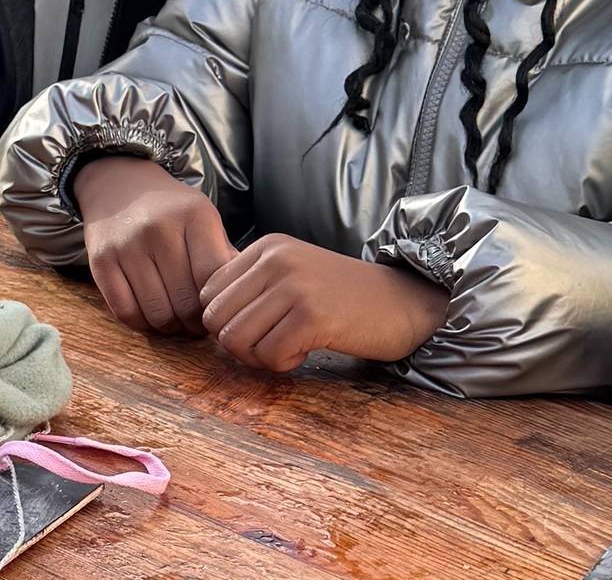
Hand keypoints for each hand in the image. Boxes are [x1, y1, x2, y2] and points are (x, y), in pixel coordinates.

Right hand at [73, 156, 236, 335]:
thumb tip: (245, 298)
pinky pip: (125, 312)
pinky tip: (150, 314)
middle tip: (197, 325)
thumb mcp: (204, 219)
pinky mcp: (100, 261)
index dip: (217, 303)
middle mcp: (159, 228)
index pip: (212, 277)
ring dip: (170, 328)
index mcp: (194, 215)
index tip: (217, 309)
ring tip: (176, 322)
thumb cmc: (170, 209)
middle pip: (186, 302)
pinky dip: (141, 324)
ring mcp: (127, 245)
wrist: (118, 184)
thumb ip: (224, 257)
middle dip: (195, 324)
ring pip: (157, 313)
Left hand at [197, 234, 450, 370]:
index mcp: (266, 247)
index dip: (227, 322)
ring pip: (236, 341)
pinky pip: (269, 356)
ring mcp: (294, 286)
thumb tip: (207, 321)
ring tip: (291, 347)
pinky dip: (285, 364)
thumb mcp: (292, 275)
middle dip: (238, 344)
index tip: (260, 328)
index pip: (208, 293)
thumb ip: (252, 289)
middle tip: (272, 345)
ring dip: (260, 357)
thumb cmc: (345, 298)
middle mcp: (276, 260)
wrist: (404, 304)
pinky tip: (309, 350)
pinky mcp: (312, 317)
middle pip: (215, 320)